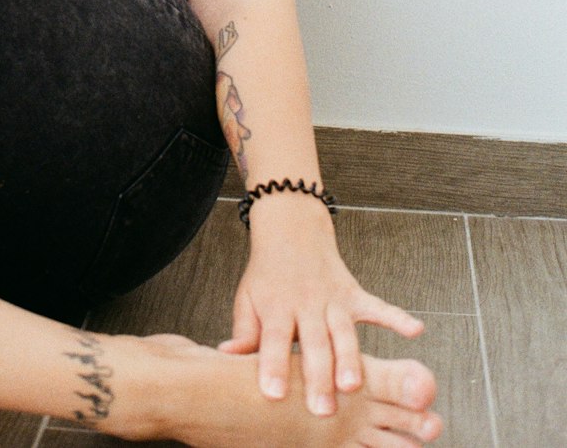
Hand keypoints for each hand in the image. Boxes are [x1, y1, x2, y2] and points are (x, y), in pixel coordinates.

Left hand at [216, 200, 423, 416]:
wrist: (290, 229)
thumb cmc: (268, 274)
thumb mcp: (248, 298)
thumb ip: (244, 332)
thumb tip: (226, 357)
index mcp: (277, 306)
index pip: (274, 339)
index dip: (272, 366)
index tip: (272, 394)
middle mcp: (306, 303)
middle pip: (312, 343)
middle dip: (317, 376)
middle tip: (321, 410)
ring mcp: (332, 298)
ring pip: (343, 331)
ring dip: (349, 357)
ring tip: (353, 386)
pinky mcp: (353, 293)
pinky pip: (378, 306)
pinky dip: (396, 316)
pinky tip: (414, 330)